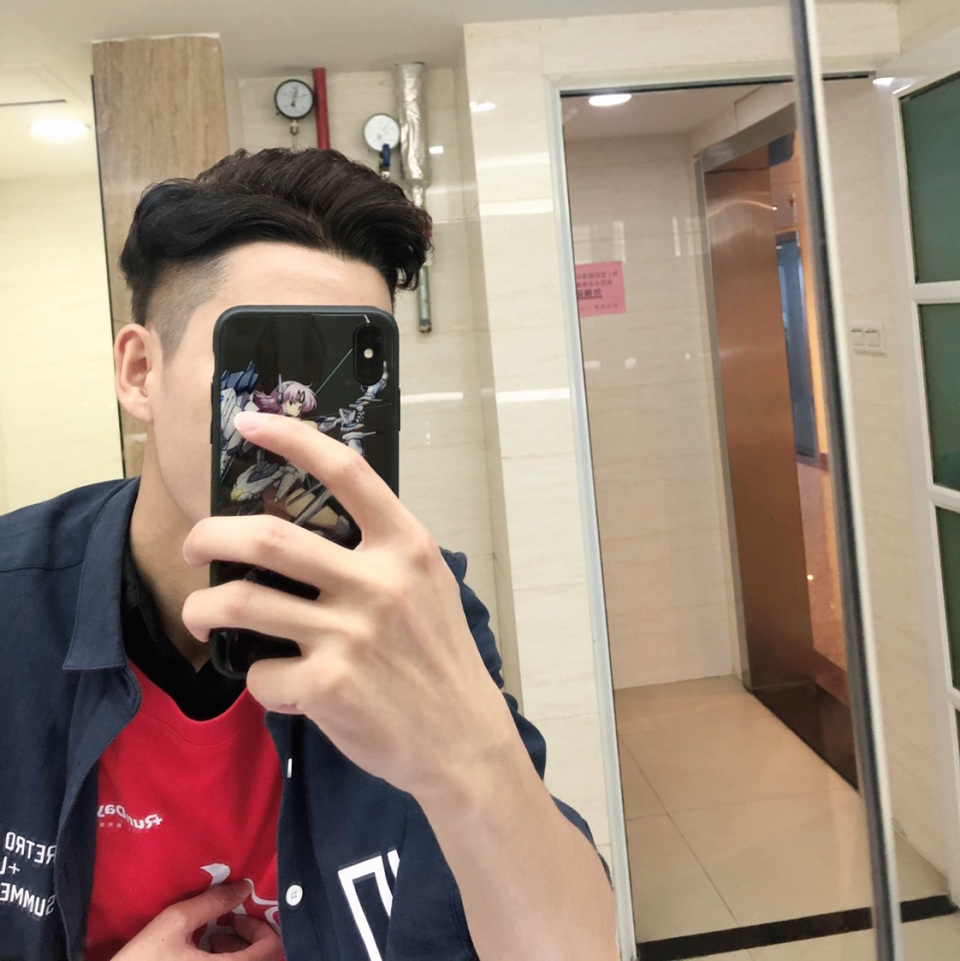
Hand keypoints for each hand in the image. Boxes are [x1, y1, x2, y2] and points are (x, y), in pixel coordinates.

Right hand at [112, 881, 282, 957]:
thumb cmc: (142, 960)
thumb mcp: (175, 923)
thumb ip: (213, 902)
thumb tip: (245, 886)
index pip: (272, 949)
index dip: (262, 927)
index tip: (237, 916)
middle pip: (262, 959)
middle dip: (248, 936)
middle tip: (226, 922)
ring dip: (238, 949)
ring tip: (213, 936)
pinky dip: (227, 960)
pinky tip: (204, 952)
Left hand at [182, 411, 519, 805]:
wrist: (463, 739)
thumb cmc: (440, 658)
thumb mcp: (427, 587)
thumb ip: (379, 554)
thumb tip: (307, 530)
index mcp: (406, 546)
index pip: (346, 472)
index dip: (292, 439)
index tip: (249, 424)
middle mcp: (379, 582)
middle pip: (268, 536)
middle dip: (210, 536)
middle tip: (194, 546)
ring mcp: (351, 634)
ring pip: (243, 603)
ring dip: (204, 609)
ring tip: (199, 616)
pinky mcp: (329, 687)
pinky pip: (260, 674)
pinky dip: (257, 680)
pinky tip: (275, 685)